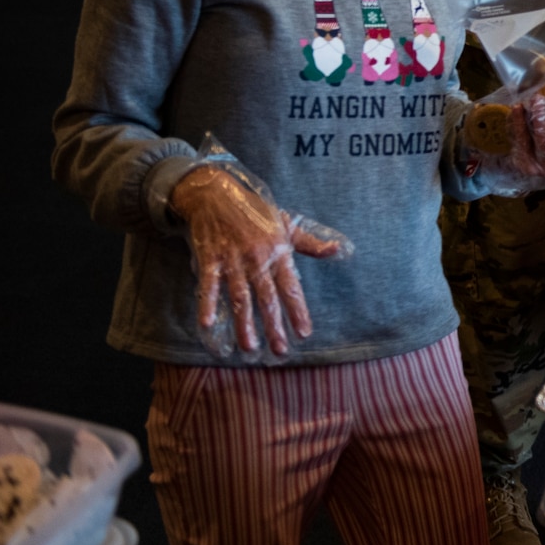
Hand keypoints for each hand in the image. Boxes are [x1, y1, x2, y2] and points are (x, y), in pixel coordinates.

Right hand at [172, 166, 341, 356]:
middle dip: (274, 326)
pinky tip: (208, 324)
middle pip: (267, 298)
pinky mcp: (210, 259)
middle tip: (280, 351)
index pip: (291, 287)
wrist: (217, 194)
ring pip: (240, 296)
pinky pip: (208, 285)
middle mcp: (257, 259)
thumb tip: (337, 250)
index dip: (298, 311)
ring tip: (249, 347)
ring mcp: (232, 260)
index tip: (304, 333)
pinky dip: (207, 304)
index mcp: (278, 252)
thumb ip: (309, 243)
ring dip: (244, 323)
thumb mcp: (286, 224)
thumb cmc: (254, 211)